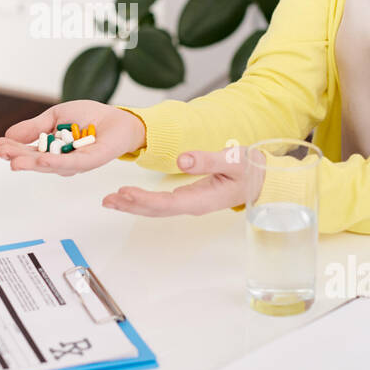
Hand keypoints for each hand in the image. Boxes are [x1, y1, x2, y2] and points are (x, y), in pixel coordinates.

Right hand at [0, 100, 145, 174]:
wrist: (116, 118)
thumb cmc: (88, 117)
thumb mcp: (55, 117)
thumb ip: (34, 127)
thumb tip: (8, 136)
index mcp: (50, 149)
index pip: (27, 151)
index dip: (12, 149)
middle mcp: (60, 160)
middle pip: (35, 161)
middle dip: (18, 158)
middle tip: (1, 154)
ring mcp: (74, 163)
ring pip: (50, 165)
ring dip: (32, 163)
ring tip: (15, 161)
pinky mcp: (89, 161)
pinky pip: (71, 163)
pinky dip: (55, 162)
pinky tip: (42, 160)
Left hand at [102, 148, 247, 215]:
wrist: (263, 180)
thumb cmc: (250, 170)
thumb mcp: (234, 160)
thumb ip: (208, 160)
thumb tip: (182, 159)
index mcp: (202, 199)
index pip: (167, 203)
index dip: (144, 199)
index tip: (125, 192)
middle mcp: (193, 204)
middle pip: (156, 209)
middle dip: (131, 205)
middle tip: (107, 200)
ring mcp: (190, 202)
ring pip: (156, 208)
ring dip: (132, 204)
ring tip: (109, 200)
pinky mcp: (188, 196)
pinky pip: (160, 202)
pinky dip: (142, 200)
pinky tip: (128, 196)